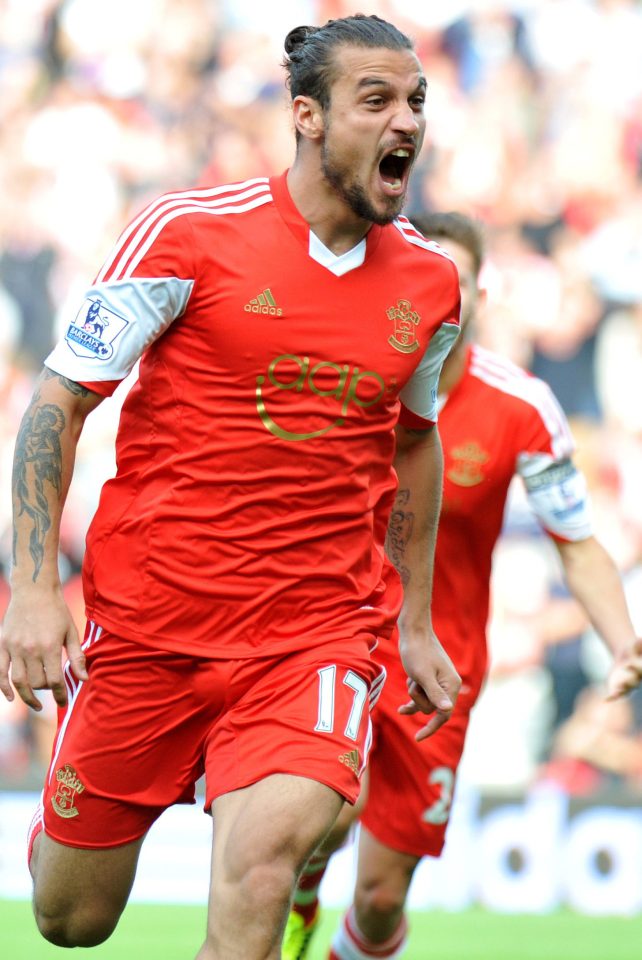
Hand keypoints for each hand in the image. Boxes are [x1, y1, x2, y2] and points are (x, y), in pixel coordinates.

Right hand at [0, 587, 87, 709]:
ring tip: (35, 704)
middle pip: (37, 682)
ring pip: (19, 681)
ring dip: (27, 696)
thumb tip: (85, 679)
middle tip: (52, 688)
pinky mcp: (3, 645)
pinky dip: (3, 687)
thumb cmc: (57, 611)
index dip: (60, 695)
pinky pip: (0, 672)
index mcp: (49, 647)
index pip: (55, 681)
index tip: (63, 702)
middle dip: (46, 690)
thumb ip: (77, 657)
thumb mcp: (71, 631)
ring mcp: (14, 648)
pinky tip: (11, 697)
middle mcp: (30, 650)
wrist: (34, 590)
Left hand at [398, 629, 460, 740]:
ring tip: (410, 677)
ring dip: (414, 693)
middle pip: (432, 708)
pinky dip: (412, 699)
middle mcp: (448, 684)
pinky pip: (422, 696)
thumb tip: (446, 710)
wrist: (413, 630)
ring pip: (424, 701)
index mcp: (451, 684)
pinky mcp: (429, 678)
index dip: (431, 727)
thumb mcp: (422, 675)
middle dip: (418, 700)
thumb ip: (434, 694)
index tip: (417, 738)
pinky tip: (401, 710)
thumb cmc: (416, 651)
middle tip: (413, 683)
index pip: (444, 713)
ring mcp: (439, 681)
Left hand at [606, 638, 641, 700]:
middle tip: (621, 681)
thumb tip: (640, 638)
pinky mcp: (618, 687)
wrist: (626, 656)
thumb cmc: (633, 649)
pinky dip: (612, 697)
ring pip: (626, 691)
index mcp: (641, 670)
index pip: (640, 671)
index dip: (636, 668)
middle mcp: (636, 679)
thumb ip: (639, 643)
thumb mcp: (636, 644)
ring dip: (621, 691)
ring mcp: (628, 685)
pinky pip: (616, 694)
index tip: (629, 663)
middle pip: (634, 683)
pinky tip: (606, 699)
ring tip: (615, 693)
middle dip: (629, 682)